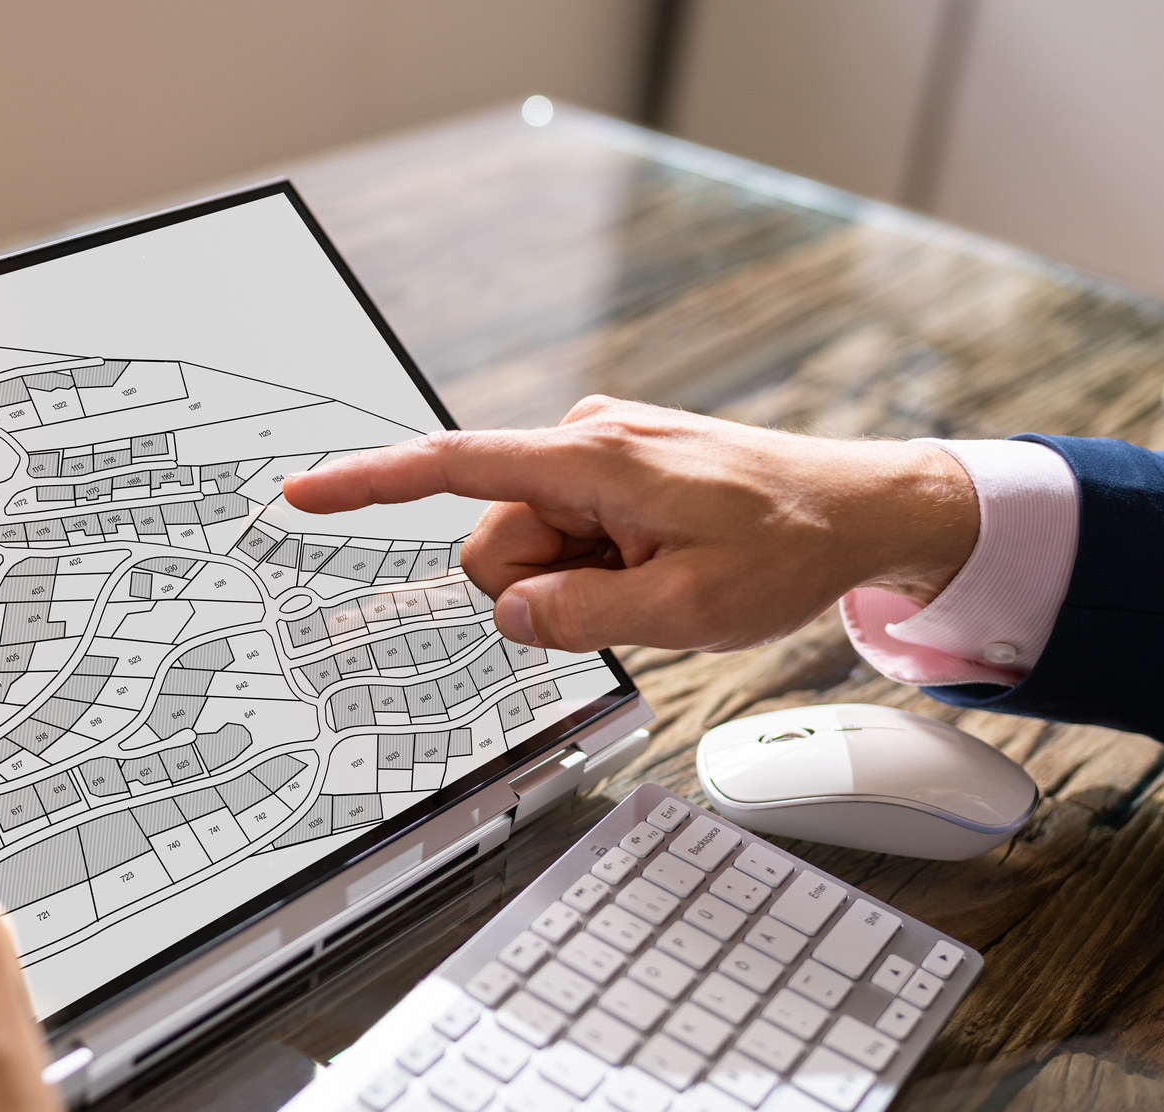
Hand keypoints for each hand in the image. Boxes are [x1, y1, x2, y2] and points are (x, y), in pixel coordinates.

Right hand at [282, 397, 978, 652]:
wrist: (861, 508)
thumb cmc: (788, 547)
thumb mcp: (687, 613)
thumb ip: (581, 619)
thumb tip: (510, 613)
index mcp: (594, 460)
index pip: (453, 467)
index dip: (369, 485)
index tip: (301, 493)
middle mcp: (585, 440)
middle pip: (496, 539)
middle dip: (543, 586)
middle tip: (632, 594)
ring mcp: (599, 454)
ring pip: (531, 547)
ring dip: (579, 581)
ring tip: (659, 578)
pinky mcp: (613, 471)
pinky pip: (567, 535)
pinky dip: (599, 566)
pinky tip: (660, 563)